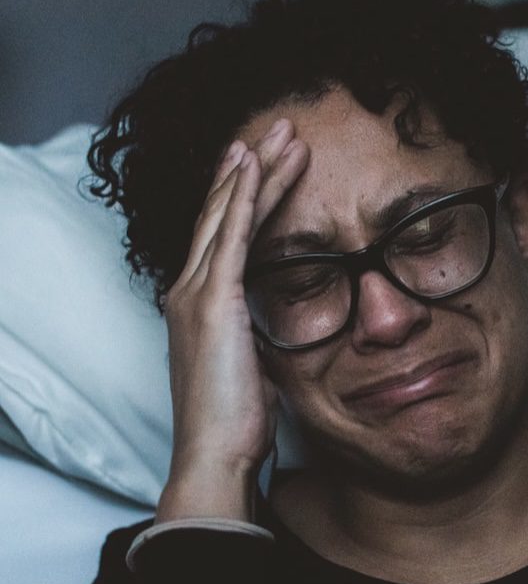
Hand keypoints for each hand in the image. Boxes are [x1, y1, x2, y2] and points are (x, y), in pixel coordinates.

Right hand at [155, 118, 308, 522]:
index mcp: (199, 305)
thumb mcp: (249, 364)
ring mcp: (197, 292)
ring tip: (282, 133)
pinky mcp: (214, 300)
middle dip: (251, 167)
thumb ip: (253, 333)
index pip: (222, 236)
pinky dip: (246, 195)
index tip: (263, 162)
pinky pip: (233, 234)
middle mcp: (189, 290)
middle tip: (277, 129)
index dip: (241, 195)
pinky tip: (258, 165)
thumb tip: (271, 323)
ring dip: (256, 169)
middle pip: (222, 213)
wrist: (216, 454)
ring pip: (229, 213)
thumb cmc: (235, 421)